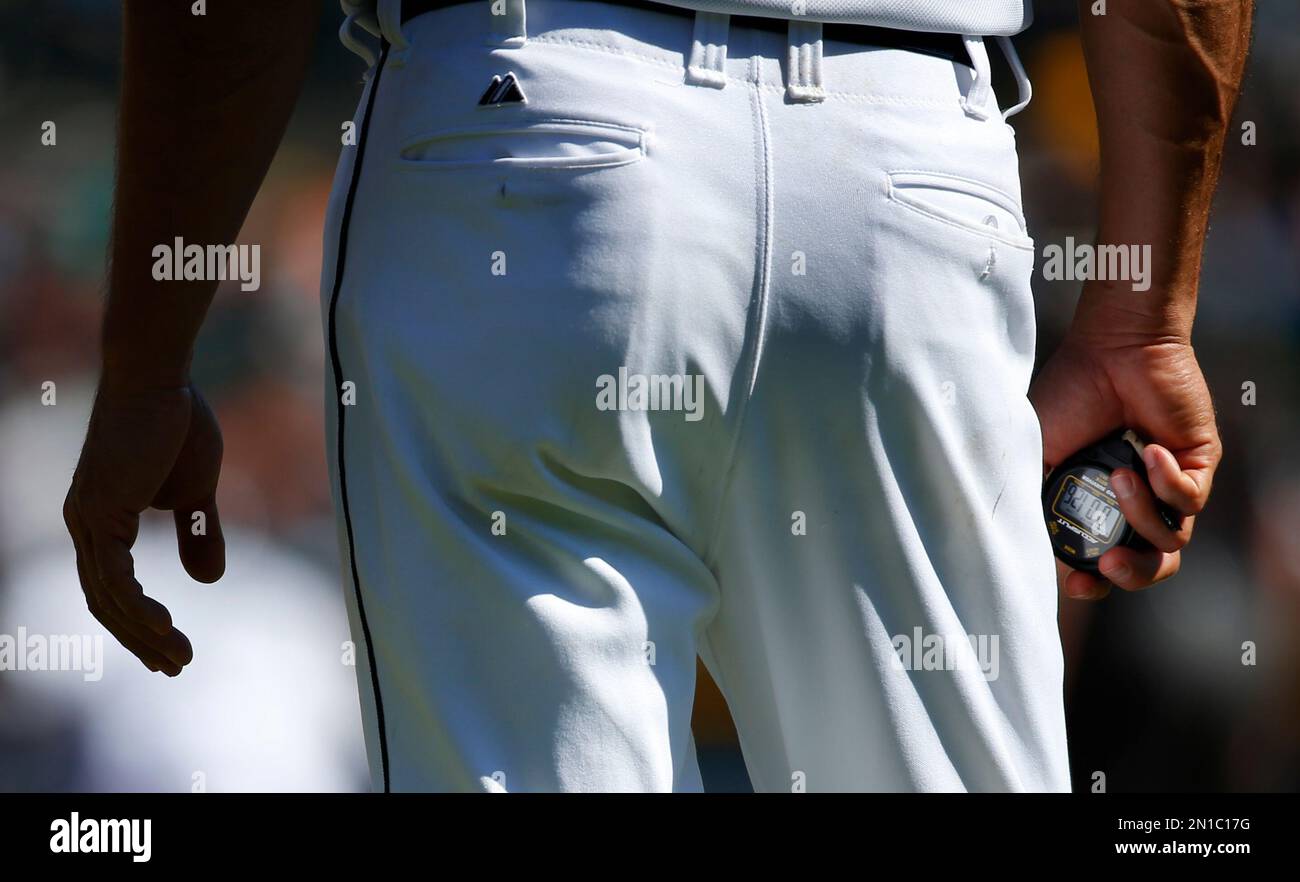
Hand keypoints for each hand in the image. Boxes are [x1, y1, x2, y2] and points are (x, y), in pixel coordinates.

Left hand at [63, 382, 225, 673]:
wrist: (161, 378)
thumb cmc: (177, 423)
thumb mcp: (195, 492)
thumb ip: (198, 533)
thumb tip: (208, 580)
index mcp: (102, 518)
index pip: (115, 586)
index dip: (141, 622)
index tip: (171, 649)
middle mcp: (84, 523)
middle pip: (106, 601)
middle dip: (141, 639)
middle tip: (174, 666)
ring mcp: (87, 519)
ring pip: (109, 597)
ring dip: (144, 633)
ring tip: (178, 656)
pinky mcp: (99, 512)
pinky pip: (114, 576)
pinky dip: (138, 606)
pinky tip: (164, 626)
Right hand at [1030, 326, 1220, 600]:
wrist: (1110, 347)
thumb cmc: (1067, 394)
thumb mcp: (1035, 454)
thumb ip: (1034, 499)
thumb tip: (1024, 546)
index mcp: (1096, 504)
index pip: (1101, 562)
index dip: (1092, 582)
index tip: (1078, 583)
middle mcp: (1136, 501)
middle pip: (1149, 565)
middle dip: (1131, 574)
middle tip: (1110, 563)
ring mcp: (1168, 484)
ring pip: (1172, 539)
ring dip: (1142, 517)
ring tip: (1119, 477)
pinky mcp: (1197, 463)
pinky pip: (1190, 500)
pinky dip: (1165, 482)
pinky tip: (1143, 450)